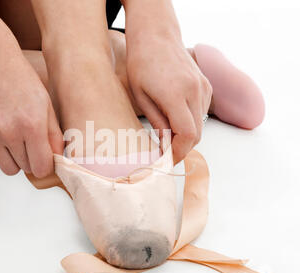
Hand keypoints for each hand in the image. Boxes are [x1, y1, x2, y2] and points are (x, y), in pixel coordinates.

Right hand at [0, 56, 62, 177]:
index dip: (46, 166)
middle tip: (30, 141)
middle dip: (31, 159)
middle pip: (25, 169)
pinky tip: (0, 131)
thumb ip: (55, 138)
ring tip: (16, 139)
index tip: (45, 159)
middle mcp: (8, 132)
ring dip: (15, 159)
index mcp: (32, 125)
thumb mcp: (48, 108)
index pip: (41, 168)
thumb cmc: (24, 85)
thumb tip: (58, 162)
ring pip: (7, 168)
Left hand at [125, 9, 211, 161]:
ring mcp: (204, 87)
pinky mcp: (206, 85)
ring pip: (201, 125)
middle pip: (197, 134)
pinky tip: (175, 121)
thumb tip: (166, 145)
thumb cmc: (141, 63)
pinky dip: (191, 123)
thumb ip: (157, 122)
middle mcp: (196, 91)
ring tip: (167, 137)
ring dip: (186, 136)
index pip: (188, 135)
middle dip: (182, 148)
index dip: (178, 152)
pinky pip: (201, 113)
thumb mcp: (141, 96)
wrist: (156, 36)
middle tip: (165, 153)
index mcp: (177, 94)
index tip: (166, 160)